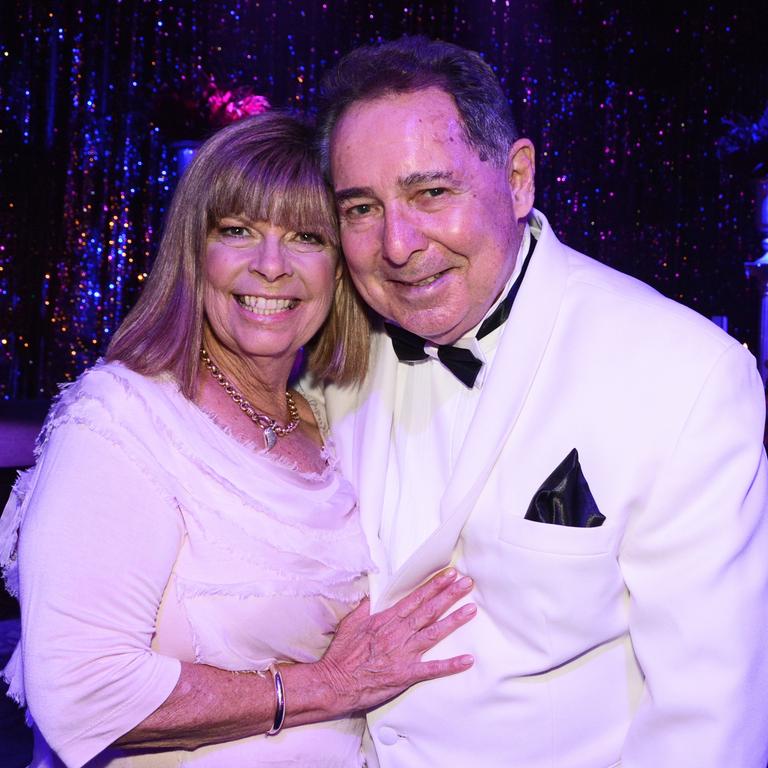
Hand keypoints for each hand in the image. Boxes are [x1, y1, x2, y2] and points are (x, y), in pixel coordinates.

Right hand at [313, 568, 475, 713]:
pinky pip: (432, 669)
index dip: (433, 585)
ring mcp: (403, 653)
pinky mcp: (405, 674)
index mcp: (386, 620)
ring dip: (454, 620)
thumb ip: (364, 609)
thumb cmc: (341, 655)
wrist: (335, 682)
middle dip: (449, 595)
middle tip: (467, 583)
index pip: (415, 598)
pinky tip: (467, 660)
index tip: (448, 574)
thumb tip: (371, 597)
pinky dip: (450, 665)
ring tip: (471, 609)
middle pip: (428, 610)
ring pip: (434, 633)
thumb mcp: (351, 623)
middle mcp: (398, 633)